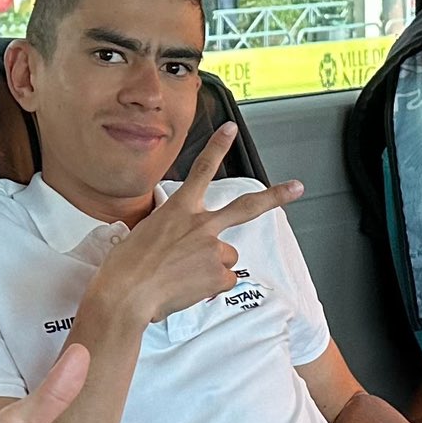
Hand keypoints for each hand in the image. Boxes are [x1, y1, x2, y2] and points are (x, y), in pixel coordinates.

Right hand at [84, 125, 303, 328]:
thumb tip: (182, 248)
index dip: (217, 147)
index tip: (230, 129)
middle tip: (296, 188)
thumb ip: (172, 231)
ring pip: (227, 256)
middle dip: (275, 197)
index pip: (202, 170)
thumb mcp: (145, 234)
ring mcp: (212, 249)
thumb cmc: (124, 266)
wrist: (125, 293)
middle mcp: (200, 225)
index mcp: (178, 209)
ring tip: (185, 275)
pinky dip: (209, 287)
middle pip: (246, 207)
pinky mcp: (218, 275)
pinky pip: (222, 281)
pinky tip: (188, 288)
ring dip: (212, 265)